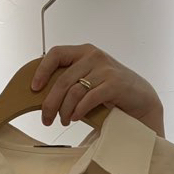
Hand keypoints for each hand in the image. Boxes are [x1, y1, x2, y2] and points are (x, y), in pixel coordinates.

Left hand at [30, 44, 164, 136]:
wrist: (140, 98)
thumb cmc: (110, 90)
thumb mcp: (89, 78)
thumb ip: (71, 80)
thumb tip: (43, 95)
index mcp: (84, 51)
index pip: (56, 53)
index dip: (42, 70)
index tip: (34, 88)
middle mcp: (93, 56)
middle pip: (62, 80)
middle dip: (50, 103)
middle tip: (46, 119)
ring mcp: (105, 69)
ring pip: (74, 91)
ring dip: (65, 111)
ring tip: (64, 121)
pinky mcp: (114, 84)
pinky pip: (89, 99)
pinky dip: (79, 111)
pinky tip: (76, 118)